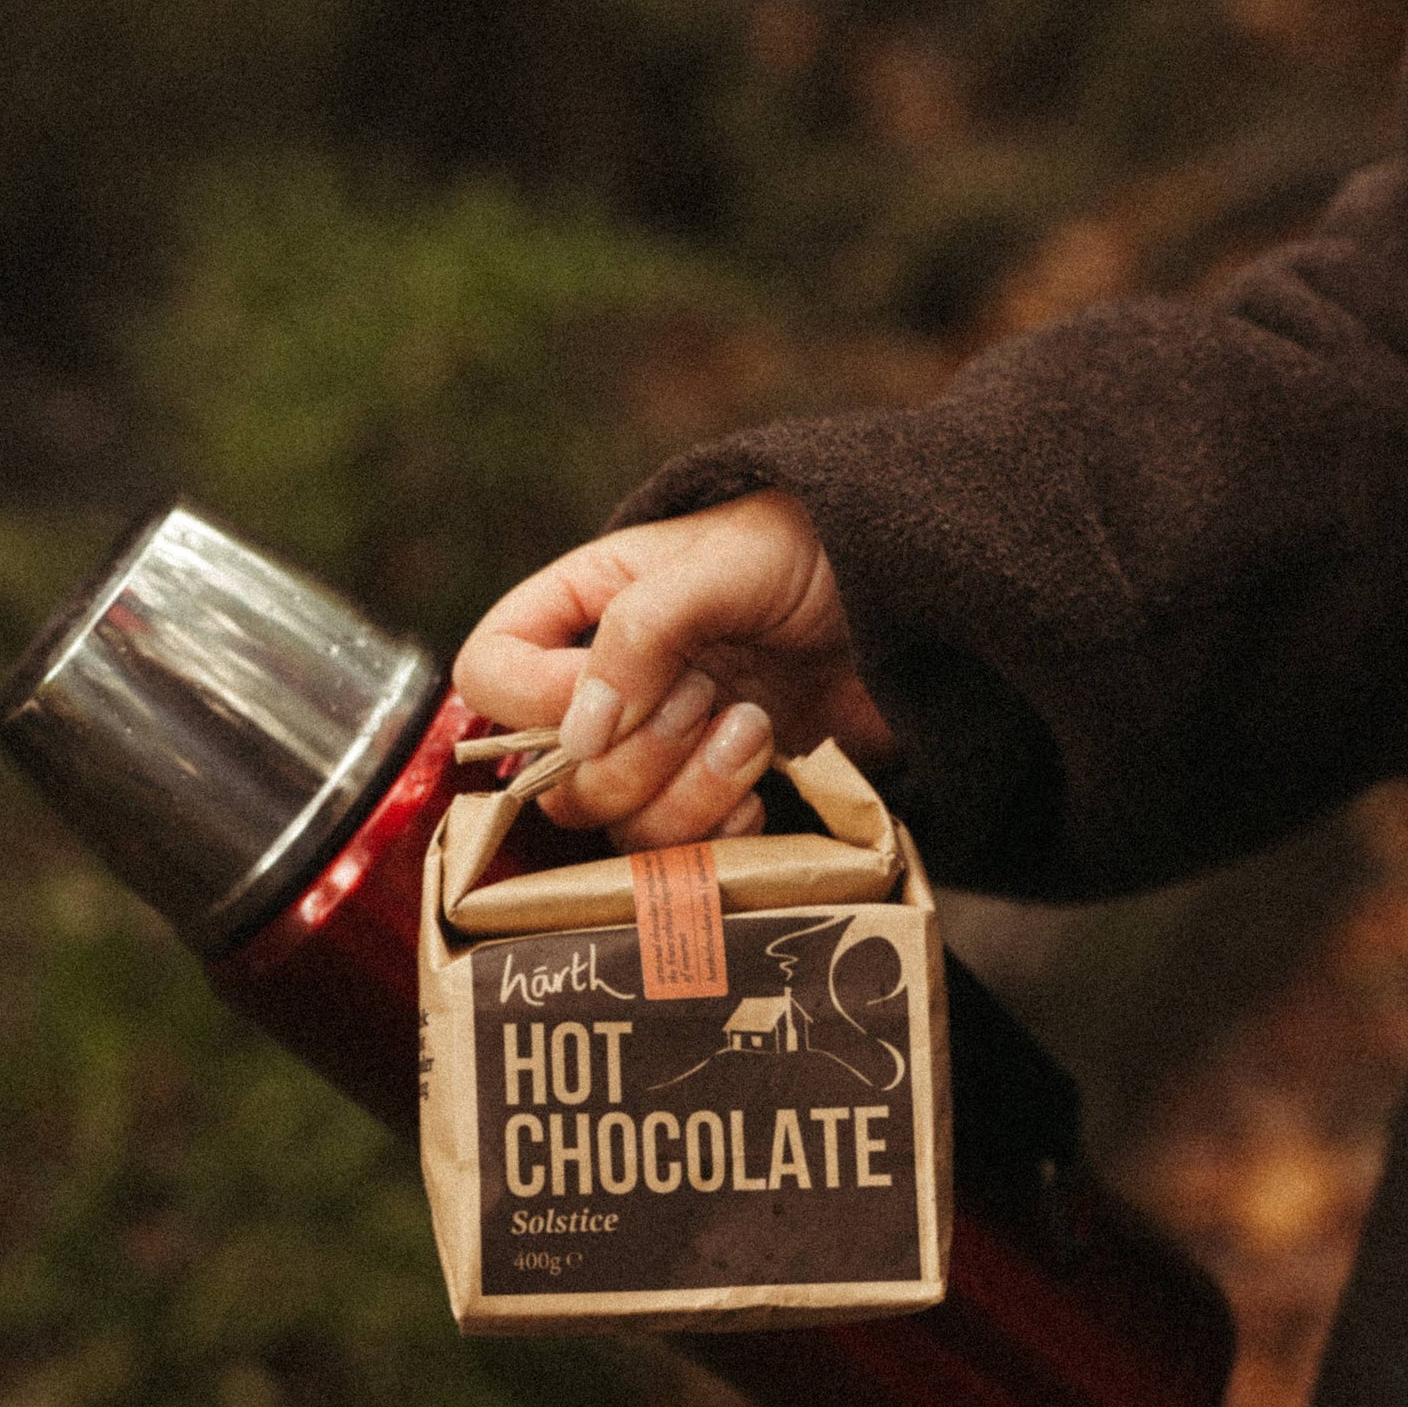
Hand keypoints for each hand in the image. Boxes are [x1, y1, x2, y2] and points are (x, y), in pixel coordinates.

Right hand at [452, 490, 892, 847]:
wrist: (917, 595)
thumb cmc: (815, 548)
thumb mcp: (720, 564)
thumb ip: (640, 635)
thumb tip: (580, 734)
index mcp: (586, 608)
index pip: (490, 674)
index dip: (535, 701)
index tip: (617, 690)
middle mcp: (612, 688)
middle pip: (555, 776)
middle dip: (637, 754)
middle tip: (711, 698)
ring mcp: (666, 749)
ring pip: (621, 826)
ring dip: (690, 792)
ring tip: (757, 730)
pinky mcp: (720, 797)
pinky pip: (685, 857)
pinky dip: (724, 834)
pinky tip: (767, 785)